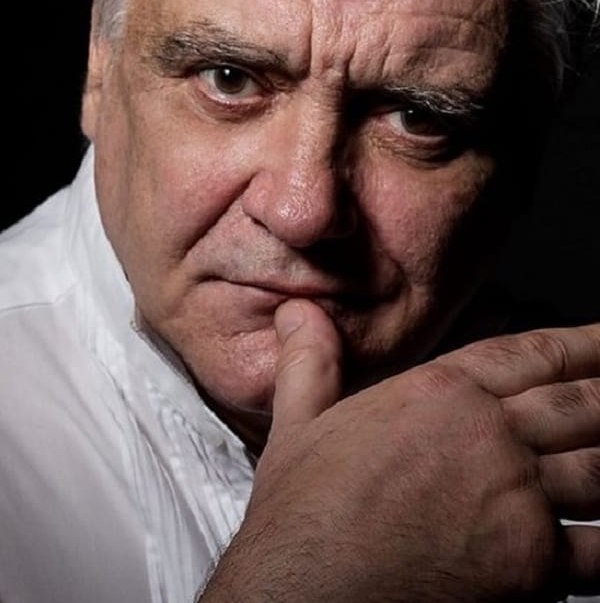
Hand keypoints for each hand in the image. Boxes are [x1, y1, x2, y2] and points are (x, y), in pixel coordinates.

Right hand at [203, 304, 599, 601]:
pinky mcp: (531, 566)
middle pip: (579, 404)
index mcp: (439, 394)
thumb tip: (298, 312)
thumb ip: (310, 362)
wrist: (304, 592)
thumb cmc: (303, 518)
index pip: (529, 354)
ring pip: (599, 467)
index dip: (582, 342)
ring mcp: (515, 498)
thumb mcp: (298, 425)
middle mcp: (488, 436)